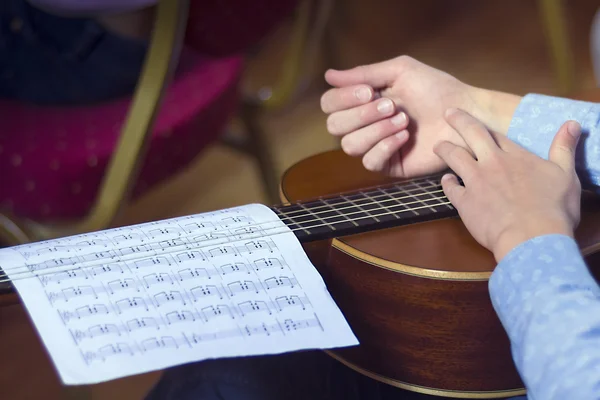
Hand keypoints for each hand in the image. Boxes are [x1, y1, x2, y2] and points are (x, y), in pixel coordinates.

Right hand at [320, 56, 520, 177]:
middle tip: (391, 105)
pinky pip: (369, 162)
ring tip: (403, 120)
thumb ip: (364, 73)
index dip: (343, 99)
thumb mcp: (399, 71)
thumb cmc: (435, 89)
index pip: (330, 104)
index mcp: (361, 102)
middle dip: (361, 114)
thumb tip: (328, 75)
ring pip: (349, 145)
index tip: (370, 92)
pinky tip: (404, 137)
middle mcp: (363, 125)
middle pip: (334, 126)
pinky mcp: (389, 165)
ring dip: (376, 130)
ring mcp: (374, 146)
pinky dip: (385, 146)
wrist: (463, 114)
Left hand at [434, 108, 581, 261]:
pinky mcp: (464, 201)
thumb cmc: (553, 209)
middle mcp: (492, 163)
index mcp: (516, 156)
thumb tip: (572, 123)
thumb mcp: (566, 174)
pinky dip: (446, 182)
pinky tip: (446, 180)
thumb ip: (564, 148)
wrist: (531, 237)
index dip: (486, 128)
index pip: (496, 135)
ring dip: (444, 149)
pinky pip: (449, 187)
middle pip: (471, 134)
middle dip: (458, 120)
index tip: (478, 123)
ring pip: (454, 156)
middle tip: (448, 112)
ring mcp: (475, 181)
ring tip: (438, 146)